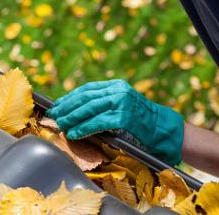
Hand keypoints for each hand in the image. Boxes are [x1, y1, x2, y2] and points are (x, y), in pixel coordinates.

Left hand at [48, 80, 183, 165]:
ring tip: (61, 125)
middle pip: (85, 98)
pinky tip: (74, 133)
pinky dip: (83, 128)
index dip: (70, 97)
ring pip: (89, 109)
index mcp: (116, 85)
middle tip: (54, 116)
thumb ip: (103, 104)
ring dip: (72, 118)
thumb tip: (76, 111)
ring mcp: (122, 103)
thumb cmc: (140, 121)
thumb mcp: (122, 105)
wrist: (164, 130)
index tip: (57, 105)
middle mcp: (118, 91)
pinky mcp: (124, 117)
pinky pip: (98, 122)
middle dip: (67, 108)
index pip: (87, 89)